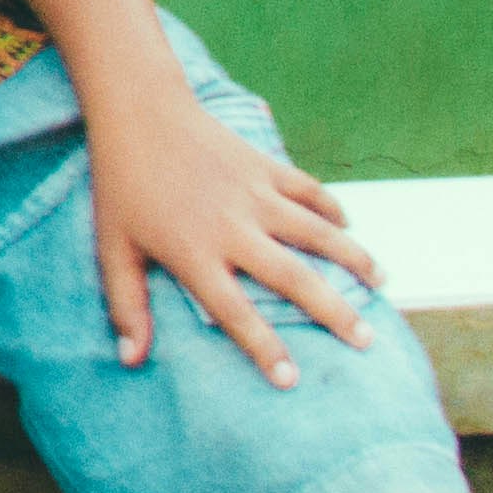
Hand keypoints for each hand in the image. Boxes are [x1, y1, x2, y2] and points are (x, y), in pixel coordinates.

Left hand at [86, 75, 377, 380]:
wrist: (138, 112)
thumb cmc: (121, 186)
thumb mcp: (112, 246)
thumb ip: (126, 304)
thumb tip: (131, 359)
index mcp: (194, 253)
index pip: (234, 312)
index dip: (264, 349)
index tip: (291, 380)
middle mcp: (232, 228)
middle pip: (294, 278)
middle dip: (334, 313)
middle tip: (366, 341)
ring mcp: (255, 194)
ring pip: (318, 233)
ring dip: (354, 259)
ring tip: (380, 284)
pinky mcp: (266, 166)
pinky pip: (311, 192)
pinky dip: (334, 211)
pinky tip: (348, 229)